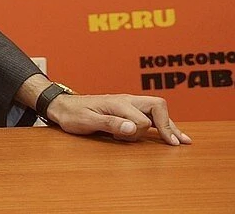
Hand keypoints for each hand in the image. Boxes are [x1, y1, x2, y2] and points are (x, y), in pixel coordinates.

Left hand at [47, 93, 192, 145]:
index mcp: (118, 103)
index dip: (145, 131)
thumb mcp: (87, 121)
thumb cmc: (72, 114)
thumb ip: (110, 123)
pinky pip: (148, 115)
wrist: (62, 106)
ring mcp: (127, 104)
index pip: (142, 118)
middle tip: (176, 143)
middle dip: (168, 124)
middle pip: (157, 105)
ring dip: (168, 125)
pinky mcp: (126, 110)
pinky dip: (161, 125)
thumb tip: (133, 127)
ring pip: (155, 110)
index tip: (159, 143)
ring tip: (182, 140)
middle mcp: (126, 101)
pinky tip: (170, 135)